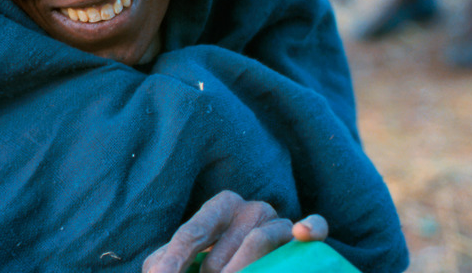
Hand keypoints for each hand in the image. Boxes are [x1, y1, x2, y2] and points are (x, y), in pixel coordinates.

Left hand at [142, 190, 328, 272]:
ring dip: (241, 270)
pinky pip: (313, 225)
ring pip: (259, 241)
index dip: (174, 262)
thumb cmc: (217, 265)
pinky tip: (301, 233)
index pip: (191, 235)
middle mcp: (252, 209)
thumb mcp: (187, 262)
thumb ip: (168, 262)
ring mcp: (280, 223)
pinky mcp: (306, 238)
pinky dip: (310, 227)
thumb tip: (158, 272)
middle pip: (222, 252)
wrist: (253, 264)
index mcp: (221, 206)